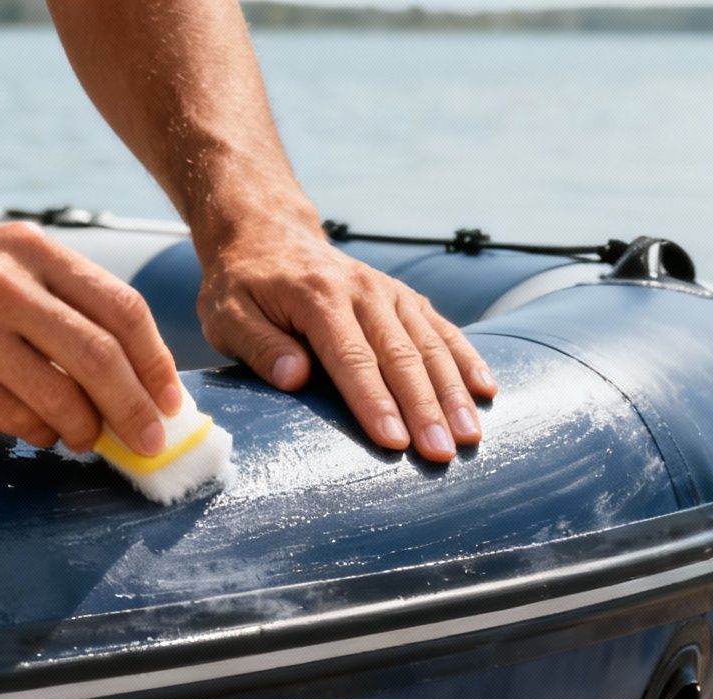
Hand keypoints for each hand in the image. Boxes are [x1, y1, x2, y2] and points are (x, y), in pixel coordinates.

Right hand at [0, 217, 183, 453]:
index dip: (155, 363)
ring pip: (58, 396)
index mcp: (30, 250)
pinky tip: (39, 432)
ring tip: (86, 437)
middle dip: (135, 409)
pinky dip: (37, 433)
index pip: (121, 309)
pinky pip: (11, 417)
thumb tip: (127, 367)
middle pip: (100, 357)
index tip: (170, 399)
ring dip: (84, 429)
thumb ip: (57, 299)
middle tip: (148, 440)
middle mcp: (3, 284)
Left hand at [195, 218, 495, 462]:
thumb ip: (259, 345)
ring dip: (453, 393)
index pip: (351, 357)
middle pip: (400, 356)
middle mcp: (363, 291)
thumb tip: (295, 377)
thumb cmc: (242, 285)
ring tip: (471, 436)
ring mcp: (389, 292)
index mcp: (318, 297)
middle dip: (425, 408)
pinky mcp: (404, 298)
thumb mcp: (226, 314)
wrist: (267, 233)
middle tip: (442, 452)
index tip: (394, 440)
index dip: (374, 401)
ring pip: (429, 346)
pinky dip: (466, 358)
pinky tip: (487, 390)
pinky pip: (442, 329)